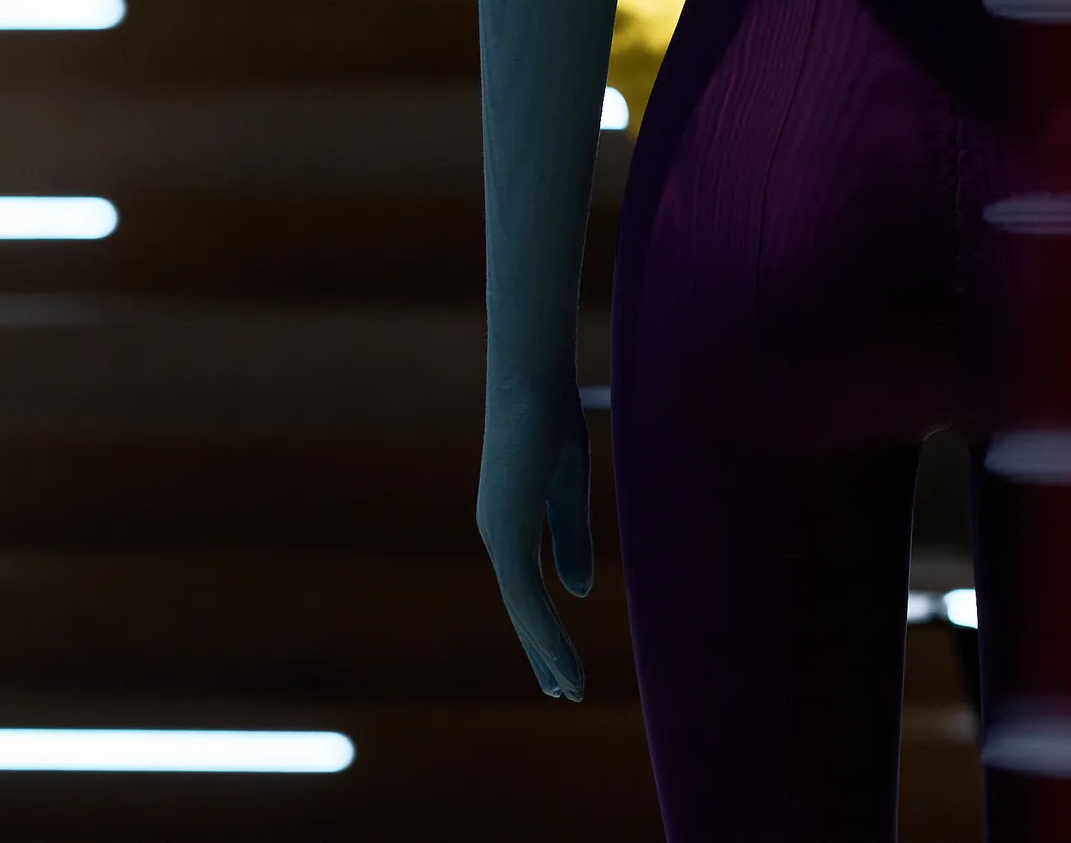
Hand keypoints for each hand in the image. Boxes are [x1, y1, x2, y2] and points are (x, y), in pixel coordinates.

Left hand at [476, 379, 593, 700]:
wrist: (531, 379)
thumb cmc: (551, 420)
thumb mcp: (568, 488)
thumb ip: (570, 539)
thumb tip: (575, 591)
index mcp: (508, 520)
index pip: (525, 588)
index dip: (543, 626)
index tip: (557, 663)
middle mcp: (496, 531)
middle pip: (520, 606)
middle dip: (541, 650)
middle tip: (559, 690)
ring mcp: (498, 533)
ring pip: (522, 609)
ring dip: (545, 652)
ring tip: (567, 689)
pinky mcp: (507, 531)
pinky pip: (526, 595)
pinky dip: (544, 632)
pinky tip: (560, 659)